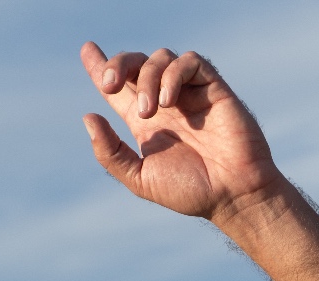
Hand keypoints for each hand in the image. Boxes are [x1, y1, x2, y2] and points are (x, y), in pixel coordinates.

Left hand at [79, 43, 283, 224]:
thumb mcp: (140, 179)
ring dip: (146, 78)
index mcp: (146, 124)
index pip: (119, 87)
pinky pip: (189, 62)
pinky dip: (173, 74)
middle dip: (116, 64)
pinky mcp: (213, 88)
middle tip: (108, 85)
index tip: (87, 48)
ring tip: (149, 111)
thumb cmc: (190, 192)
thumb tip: (88, 116)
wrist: (232, 194)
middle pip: (134, 64)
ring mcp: (189, 94)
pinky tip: (168, 101)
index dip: (100, 66)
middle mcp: (166, 104)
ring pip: (160, 58)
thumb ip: (110, 152)